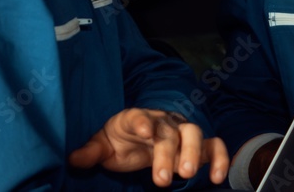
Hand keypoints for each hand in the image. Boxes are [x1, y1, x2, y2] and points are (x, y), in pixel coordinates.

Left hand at [69, 108, 228, 186]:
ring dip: (194, 153)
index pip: (139, 116)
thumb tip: (73, 159)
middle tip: (163, 177)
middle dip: (168, 153)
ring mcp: (182, 131)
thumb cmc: (121, 140)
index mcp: (136, 118)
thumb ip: (91, 152)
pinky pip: (214, 146)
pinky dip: (220, 158)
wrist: (140, 135)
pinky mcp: (198, 145)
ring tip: (188, 174)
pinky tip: (218, 177)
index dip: (142, 122)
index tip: (143, 132)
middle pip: (169, 131)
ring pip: (195, 133)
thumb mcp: (103, 145)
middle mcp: (162, 122)